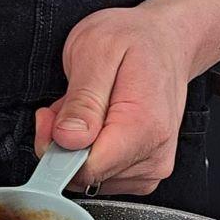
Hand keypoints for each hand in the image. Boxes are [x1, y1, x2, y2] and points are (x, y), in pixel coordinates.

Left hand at [35, 5, 192, 195]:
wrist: (168, 41)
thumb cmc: (136, 40)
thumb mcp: (96, 51)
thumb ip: (82, 101)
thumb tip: (68, 139)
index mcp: (143, 127)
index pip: (87, 170)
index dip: (56, 148)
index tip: (51, 118)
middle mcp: (154, 154)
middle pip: (86, 176)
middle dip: (64, 144)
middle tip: (70, 104)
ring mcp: (152, 167)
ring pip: (90, 179)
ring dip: (76, 147)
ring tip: (88, 108)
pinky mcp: (144, 172)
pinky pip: (102, 176)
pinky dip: (90, 152)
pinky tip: (97, 123)